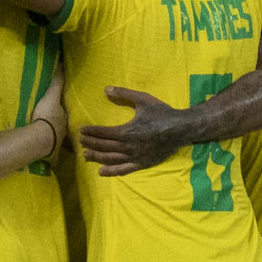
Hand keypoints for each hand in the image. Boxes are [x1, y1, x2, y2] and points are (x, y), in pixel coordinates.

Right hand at [32, 65, 69, 166]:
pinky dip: (47, 152)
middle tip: (50, 122)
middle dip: (57, 125)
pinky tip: (43, 154)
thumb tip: (63, 64)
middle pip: (60, 126)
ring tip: (46, 137)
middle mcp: (63, 132)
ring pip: (55, 139)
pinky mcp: (49, 154)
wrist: (41, 138)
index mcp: (63, 118)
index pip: (63, 112)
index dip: (60, 110)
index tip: (56, 109)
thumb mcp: (51, 96)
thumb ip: (56, 82)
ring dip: (52, 137)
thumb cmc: (47, 116)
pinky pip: (48, 152)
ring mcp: (57, 144)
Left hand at [77, 85, 191, 176]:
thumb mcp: (143, 99)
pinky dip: (111, 171)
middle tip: (80, 142)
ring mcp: (135, 157)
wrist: (181, 128)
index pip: (103, 133)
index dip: (91, 132)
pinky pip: (124, 170)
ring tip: (85, 156)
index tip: (81, 131)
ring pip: (111, 159)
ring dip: (96, 157)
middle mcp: (129, 146)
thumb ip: (124, 94)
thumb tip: (106, 90)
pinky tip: (101, 172)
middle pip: (104, 146)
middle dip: (90, 144)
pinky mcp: (142, 164)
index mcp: (127, 131)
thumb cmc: (162, 113)